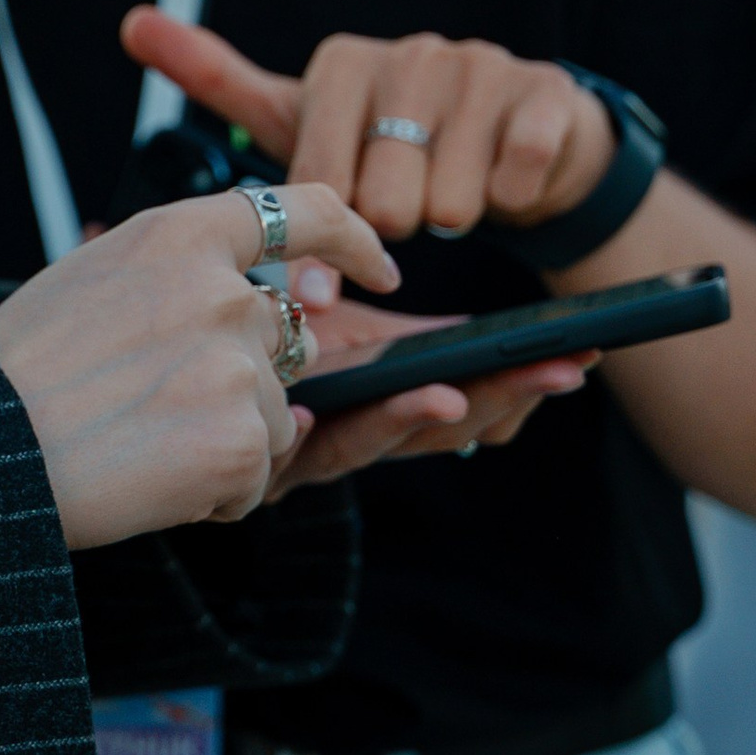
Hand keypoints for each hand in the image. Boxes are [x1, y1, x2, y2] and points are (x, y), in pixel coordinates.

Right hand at [0, 183, 395, 552]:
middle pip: (289, 340)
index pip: (302, 210)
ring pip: (273, 418)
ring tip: (136, 447)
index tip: (380, 266)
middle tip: (159, 408)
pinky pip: (252, 479)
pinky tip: (146, 482)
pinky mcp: (242, 440)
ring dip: (221, 442)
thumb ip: (171, 275)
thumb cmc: (15, 371)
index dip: (352, 239)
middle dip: (249, 380)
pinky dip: (209, 494)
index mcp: (179, 235)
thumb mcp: (88, 278)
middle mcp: (223, 290)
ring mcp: (239, 366)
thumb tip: (237, 297)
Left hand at [120, 8, 617, 246]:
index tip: (320, 281)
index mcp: (342, 66)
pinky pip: (515, 180)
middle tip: (406, 211)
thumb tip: (133, 21)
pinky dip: (510, 204)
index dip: (321, 234)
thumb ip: (220, 80)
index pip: (317, 173)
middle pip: (386, 202)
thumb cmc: (391, 140)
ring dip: (452, 219)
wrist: (517, 139)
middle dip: (396, 228)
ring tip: (451, 195)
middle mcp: (410, 54)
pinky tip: (504, 188)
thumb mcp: (304, 116)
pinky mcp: (544, 93)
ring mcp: (480, 68)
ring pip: (451, 203)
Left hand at [266, 290, 596, 489]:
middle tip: (552, 375)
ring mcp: (314, 456)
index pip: (468, 391)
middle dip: (500, 398)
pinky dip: (309, 434)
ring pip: (374, 445)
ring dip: (413, 418)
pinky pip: (289, 455)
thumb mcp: (316, 297)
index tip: (577, 357)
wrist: (178, 362)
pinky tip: (316, 412)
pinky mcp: (261, 472)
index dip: (521, 379)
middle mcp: (360, 430)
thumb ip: (344, 282)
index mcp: (387, 392)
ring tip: (449, 397)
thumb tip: (362, 285)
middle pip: (443, 429)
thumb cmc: (256, 325)